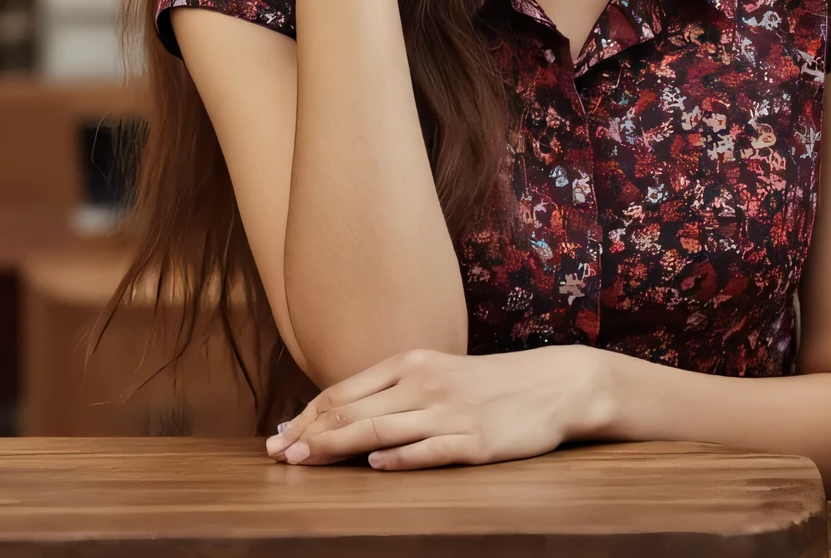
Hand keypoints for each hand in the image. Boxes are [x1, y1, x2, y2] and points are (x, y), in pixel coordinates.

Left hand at [264, 345, 608, 470]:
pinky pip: (428, 450)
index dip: (307, 415)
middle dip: (310, 434)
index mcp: (411, 363)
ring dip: (337, 447)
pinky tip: (374, 467)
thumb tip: (340, 417)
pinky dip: (398, 458)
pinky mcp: (473, 440)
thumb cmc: (488, 385)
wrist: (552, 385)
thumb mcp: (437, 374)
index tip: (278, 436)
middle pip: (354, 410)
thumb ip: (393, 391)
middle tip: (278, 455)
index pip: (344, 390)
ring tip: (306, 462)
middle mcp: (424, 384)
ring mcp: (449, 412)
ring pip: (380, 429)